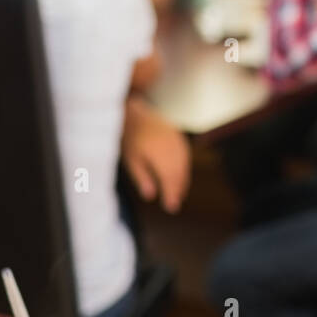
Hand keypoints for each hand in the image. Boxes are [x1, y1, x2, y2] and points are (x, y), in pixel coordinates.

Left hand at [121, 97, 190, 212]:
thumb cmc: (132, 134)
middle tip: (174, 204)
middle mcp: (174, 154)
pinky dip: (182, 169)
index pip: (170, 184)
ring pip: (184, 168)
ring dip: (181, 181)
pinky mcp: (179, 138)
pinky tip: (178, 173)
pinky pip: (185, 158)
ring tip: (177, 192)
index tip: (171, 208)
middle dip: (177, 191)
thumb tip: (150, 196)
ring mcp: (179, 145)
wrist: (139, 108)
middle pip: (179, 177)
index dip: (171, 197)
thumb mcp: (131, 158)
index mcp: (162, 161)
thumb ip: (142, 177)